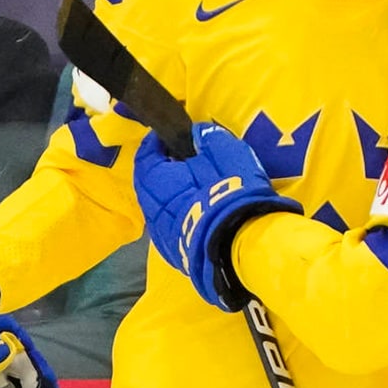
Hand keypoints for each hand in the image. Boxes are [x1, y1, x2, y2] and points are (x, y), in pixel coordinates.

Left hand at [132, 122, 302, 311]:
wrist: (241, 247)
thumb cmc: (230, 194)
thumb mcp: (226, 153)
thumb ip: (208, 137)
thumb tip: (197, 133)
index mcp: (154, 180)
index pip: (146, 154)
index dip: (158, 142)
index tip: (172, 134)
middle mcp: (150, 209)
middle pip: (150, 183)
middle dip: (165, 169)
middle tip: (186, 160)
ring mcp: (161, 236)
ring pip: (161, 208)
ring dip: (174, 195)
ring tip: (197, 187)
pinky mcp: (176, 254)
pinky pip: (173, 227)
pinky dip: (182, 215)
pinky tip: (201, 213)